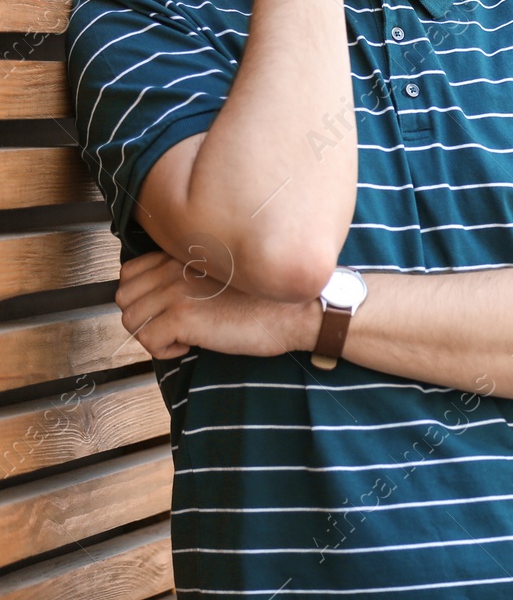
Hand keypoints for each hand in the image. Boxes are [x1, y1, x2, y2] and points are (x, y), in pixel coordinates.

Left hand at [114, 250, 319, 359]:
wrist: (297, 310)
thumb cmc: (271, 298)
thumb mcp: (229, 271)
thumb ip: (196, 273)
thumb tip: (170, 295)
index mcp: (186, 255)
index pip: (131, 271)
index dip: (142, 295)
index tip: (164, 308)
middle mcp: (176, 268)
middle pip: (124, 295)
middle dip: (142, 315)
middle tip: (168, 325)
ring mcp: (176, 291)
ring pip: (130, 319)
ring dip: (151, 334)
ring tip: (179, 336)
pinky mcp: (182, 317)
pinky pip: (147, 340)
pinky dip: (163, 350)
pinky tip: (188, 346)